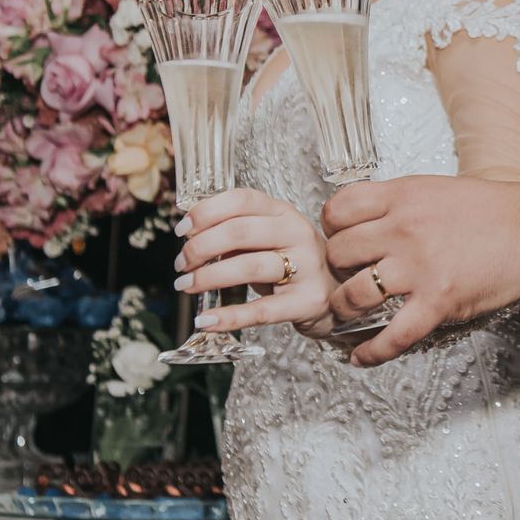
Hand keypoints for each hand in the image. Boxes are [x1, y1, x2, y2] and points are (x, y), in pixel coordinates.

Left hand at [173, 188, 336, 337]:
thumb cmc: (293, 263)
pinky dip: (229, 316)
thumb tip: (192, 239)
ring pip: (249, 266)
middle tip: (181, 264)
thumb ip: (236, 235)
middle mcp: (298, 233)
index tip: (182, 230)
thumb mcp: (270, 239)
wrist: (338, 292)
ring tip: (186, 286)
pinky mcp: (307, 301)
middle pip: (240, 231)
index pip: (241, 199)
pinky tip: (205, 320)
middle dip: (201, 247)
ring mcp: (307, 267)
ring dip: (209, 277)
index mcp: (283, 212)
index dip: (206, 212)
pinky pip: (262, 310)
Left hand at [320, 173, 519, 365]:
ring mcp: (419, 268)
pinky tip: (359, 357)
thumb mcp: (432, 189)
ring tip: (346, 313)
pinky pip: (392, 336)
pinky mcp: (438, 302)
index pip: (336, 211)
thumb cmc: (490, 209)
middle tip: (344, 277)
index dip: (331, 228)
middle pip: (338, 253)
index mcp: (400, 196)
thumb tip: (361, 221)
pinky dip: (370, 352)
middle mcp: (403, 229)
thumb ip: (395, 202)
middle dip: (335, 269)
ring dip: (343, 309)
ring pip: (353, 295)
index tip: (338, 239)